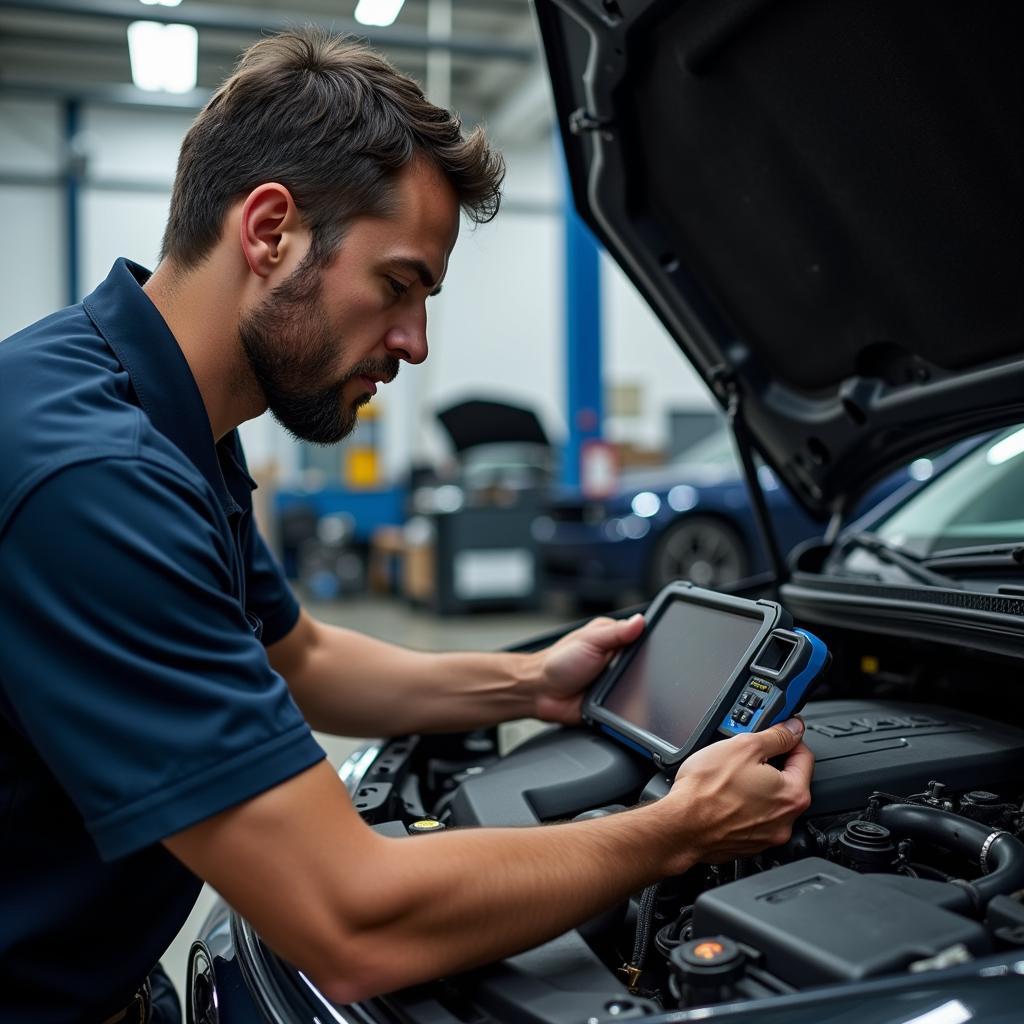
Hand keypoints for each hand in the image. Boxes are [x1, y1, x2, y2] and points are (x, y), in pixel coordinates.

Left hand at [529, 614, 644, 723]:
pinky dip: (630, 708)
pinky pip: (632, 708)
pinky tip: (621, 705)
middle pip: (648, 666)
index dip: (651, 644)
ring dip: (637, 691)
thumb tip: (641, 620)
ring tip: (619, 689)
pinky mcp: (615, 704)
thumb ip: (616, 631)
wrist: (541, 693)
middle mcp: (619, 660)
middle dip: (645, 671)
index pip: (643, 639)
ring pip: (643, 688)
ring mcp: (618, 682)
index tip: (655, 647)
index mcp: (615, 640)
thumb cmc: (558, 662)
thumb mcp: (589, 640)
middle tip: (626, 672)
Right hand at [662, 719, 813, 870]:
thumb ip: (776, 736)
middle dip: (768, 762)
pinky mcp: (747, 844)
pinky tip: (724, 795)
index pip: (804, 756)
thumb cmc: (707, 790)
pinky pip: (752, 817)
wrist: (680, 826)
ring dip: (755, 784)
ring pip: (768, 799)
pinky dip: (742, 805)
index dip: (788, 737)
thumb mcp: (743, 746)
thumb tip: (793, 728)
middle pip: (787, 779)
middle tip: (744, 753)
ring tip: (729, 775)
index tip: (776, 732)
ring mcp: (767, 836)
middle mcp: (785, 820)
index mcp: (792, 795)